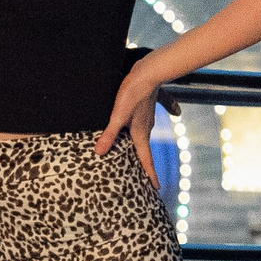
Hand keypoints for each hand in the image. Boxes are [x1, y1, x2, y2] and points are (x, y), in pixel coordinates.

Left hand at [97, 59, 165, 186]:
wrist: (148, 72)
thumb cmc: (132, 94)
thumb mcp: (117, 115)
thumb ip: (109, 134)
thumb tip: (98, 153)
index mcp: (140, 133)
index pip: (146, 159)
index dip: (150, 174)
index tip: (156, 188)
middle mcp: (146, 127)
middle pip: (145, 150)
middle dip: (146, 164)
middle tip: (149, 178)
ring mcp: (147, 117)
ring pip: (144, 136)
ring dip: (143, 148)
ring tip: (141, 157)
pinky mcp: (145, 107)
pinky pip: (145, 124)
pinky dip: (146, 130)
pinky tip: (162, 119)